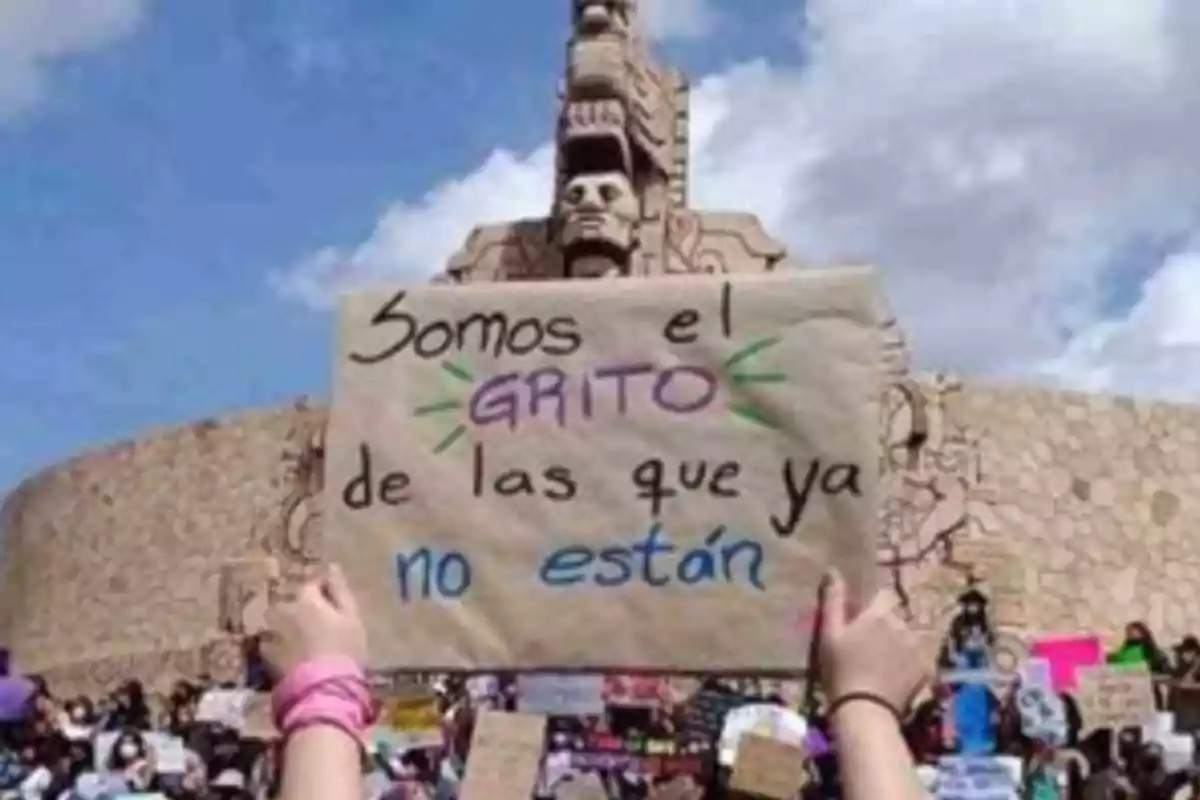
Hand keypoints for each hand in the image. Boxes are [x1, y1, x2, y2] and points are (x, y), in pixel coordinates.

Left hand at [261, 563, 366, 676]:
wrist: (322, 690)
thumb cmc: (344, 649)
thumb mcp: (351, 617)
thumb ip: (339, 590)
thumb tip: (331, 566)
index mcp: (306, 599)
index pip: (312, 585)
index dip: (324, 595)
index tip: (334, 609)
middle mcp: (283, 611)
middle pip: (293, 604)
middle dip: (303, 611)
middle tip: (320, 629)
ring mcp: (271, 634)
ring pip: (282, 624)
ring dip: (290, 629)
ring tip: (306, 646)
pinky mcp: (265, 656)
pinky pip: (273, 644)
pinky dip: (282, 647)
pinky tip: (296, 660)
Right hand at [818, 570, 929, 712]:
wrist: (864, 710)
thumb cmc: (840, 670)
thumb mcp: (829, 634)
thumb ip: (833, 601)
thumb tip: (833, 571)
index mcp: (879, 613)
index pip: (883, 596)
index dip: (873, 608)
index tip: (862, 624)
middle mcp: (903, 624)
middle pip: (896, 617)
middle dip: (886, 627)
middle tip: (869, 650)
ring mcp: (918, 647)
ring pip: (908, 637)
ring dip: (899, 644)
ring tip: (883, 666)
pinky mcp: (927, 667)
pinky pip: (918, 658)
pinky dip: (909, 664)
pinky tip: (895, 677)